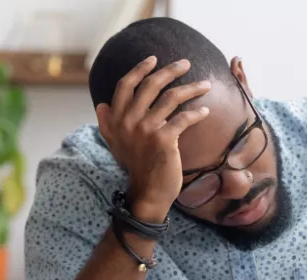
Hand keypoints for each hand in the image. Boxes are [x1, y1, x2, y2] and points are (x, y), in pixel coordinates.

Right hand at [96, 56, 211, 220]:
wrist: (147, 193)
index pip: (126, 85)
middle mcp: (129, 121)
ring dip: (191, 88)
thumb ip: (107, 123)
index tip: (154, 59)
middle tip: (186, 63)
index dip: (140, 69)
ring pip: (171, 98)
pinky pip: (183, 118)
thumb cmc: (136, 168)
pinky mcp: (164, 140)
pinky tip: (205, 111)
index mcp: (116, 119)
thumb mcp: (115, 144)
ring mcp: (146, 129)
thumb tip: (100, 105)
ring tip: (205, 85)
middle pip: (151, 85)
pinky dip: (196, 113)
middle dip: (170, 70)